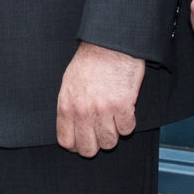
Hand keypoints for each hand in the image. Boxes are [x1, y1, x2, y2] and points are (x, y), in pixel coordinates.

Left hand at [56, 42, 145, 157]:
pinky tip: (124, 112)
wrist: (109, 45)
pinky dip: (128, 123)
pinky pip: (127, 129)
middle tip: (101, 135)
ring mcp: (103, 110)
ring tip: (113, 120)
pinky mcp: (123, 106)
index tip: (82, 142)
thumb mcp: (69, 84)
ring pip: (109, 142)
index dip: (76, 146)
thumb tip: (72, 128)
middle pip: (88, 149)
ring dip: (113, 134)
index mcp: (66, 106)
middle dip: (95, 145)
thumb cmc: (89, 62)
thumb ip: (69, 107)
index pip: (66, 141)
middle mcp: (83, 111)